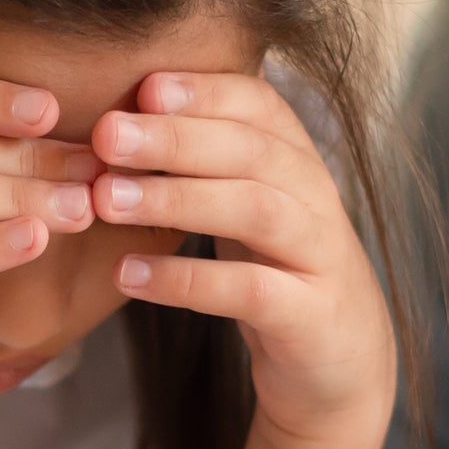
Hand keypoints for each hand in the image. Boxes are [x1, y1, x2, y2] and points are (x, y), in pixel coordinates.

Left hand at [89, 72, 396, 448]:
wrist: (342, 363)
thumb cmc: (276, 271)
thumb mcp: (245, 208)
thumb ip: (204, 164)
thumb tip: (122, 115)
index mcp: (297, 161)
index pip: (260, 105)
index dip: (205, 92)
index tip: (144, 86)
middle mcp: (316, 198)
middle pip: (251, 150)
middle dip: (175, 137)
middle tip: (106, 134)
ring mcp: (319, 256)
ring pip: (254, 210)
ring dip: (177, 199)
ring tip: (106, 200)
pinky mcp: (311, 315)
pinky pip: (249, 290)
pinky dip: (186, 279)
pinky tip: (129, 273)